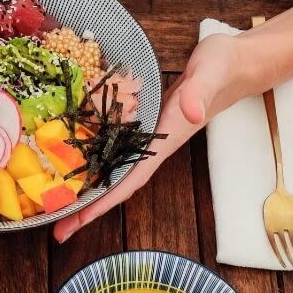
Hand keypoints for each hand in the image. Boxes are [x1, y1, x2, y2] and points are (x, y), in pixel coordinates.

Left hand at [53, 33, 255, 241]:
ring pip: (114, 167)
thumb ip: (199, 94)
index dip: (106, 201)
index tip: (80, 220)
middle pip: (118, 182)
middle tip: (57, 229)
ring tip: (57, 205)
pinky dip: (95, 158)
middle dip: (89, 207)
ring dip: (89, 187)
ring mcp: (149, 135)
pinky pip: (116, 147)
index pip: (132, 178)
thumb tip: (191, 114)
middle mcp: (155, 145)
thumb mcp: (211, 74)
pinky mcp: (146, 121)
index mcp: (166, 139)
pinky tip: (75, 162)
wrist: (235, 63)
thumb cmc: (223, 68)